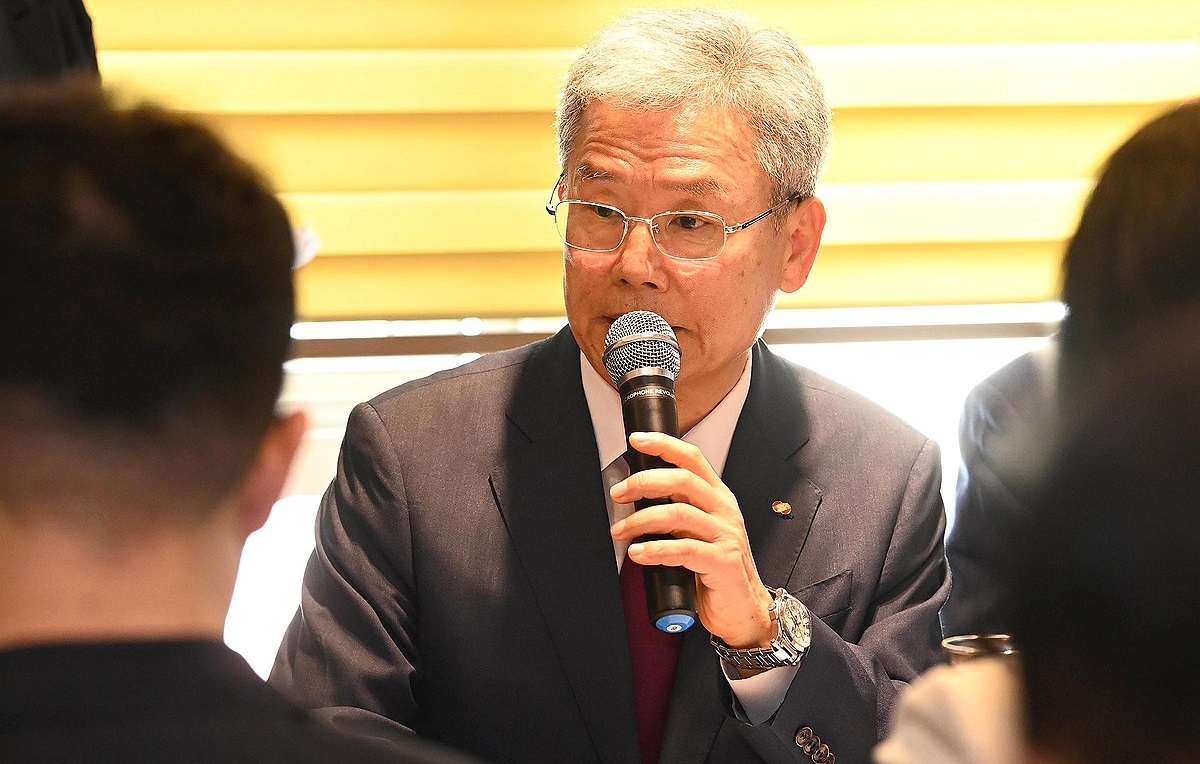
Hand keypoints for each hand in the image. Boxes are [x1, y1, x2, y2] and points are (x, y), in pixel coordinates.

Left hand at [610, 431, 775, 650]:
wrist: (743, 610)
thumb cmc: (714, 570)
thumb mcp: (697, 532)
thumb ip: (676, 512)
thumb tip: (635, 494)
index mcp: (718, 498)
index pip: (693, 459)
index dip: (665, 445)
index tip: (636, 440)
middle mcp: (724, 511)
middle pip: (682, 481)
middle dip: (644, 482)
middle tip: (617, 493)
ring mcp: (726, 536)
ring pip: (678, 514)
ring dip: (641, 520)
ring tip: (619, 531)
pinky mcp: (722, 563)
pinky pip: (683, 550)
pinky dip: (655, 550)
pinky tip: (637, 553)